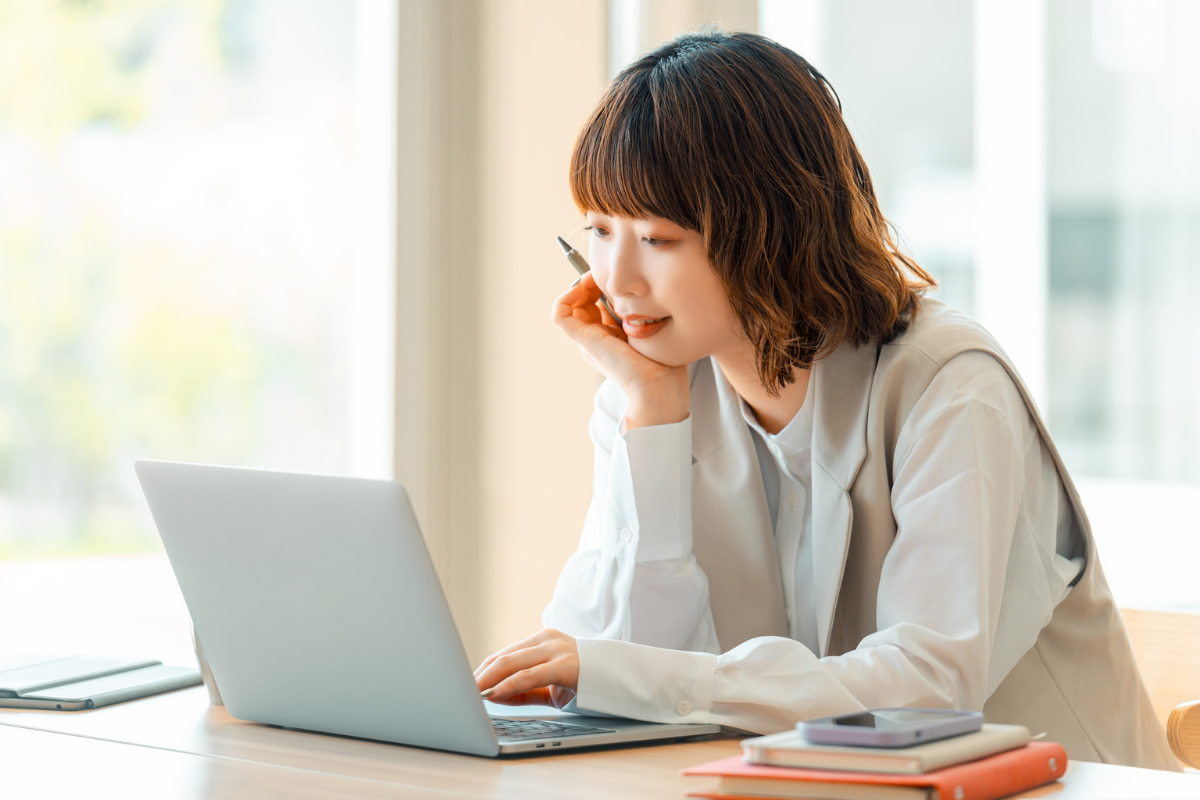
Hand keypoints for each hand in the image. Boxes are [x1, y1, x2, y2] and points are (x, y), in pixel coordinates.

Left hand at [473, 628, 578, 708]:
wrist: (623, 678)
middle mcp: (548, 640)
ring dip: (488, 680)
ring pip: (512, 663)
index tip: (468, 686)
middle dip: (481, 676)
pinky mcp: (565, 665)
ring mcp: (556, 650)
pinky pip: (529, 676)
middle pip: (504, 657)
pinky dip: (508, 685)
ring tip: (472, 693)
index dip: (484, 671)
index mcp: (544, 641)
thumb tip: (493, 696)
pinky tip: (494, 693)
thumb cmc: (586, 682)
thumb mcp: (550, 687)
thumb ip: (524, 691)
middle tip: (463, 691)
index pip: (505, 655)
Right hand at [552, 273, 688, 429]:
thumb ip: (649, 315)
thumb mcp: (657, 332)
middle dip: (593, 282)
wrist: (659, 390)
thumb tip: (648, 295)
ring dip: (580, 284)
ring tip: (597, 277)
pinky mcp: (584, 341)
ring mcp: (588, 341)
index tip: (621, 277)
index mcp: (612, 339)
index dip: (604, 286)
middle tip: (609, 273)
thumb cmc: (665, 368)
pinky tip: (585, 286)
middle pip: (583, 302)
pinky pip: (560, 314)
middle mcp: (596, 339)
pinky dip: (566, 296)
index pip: (598, 305)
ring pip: (570, 305)